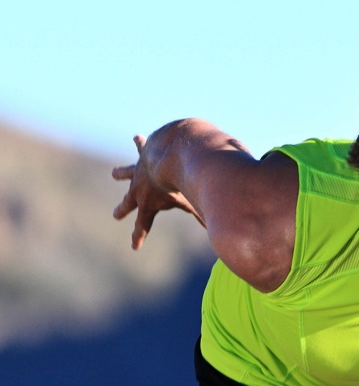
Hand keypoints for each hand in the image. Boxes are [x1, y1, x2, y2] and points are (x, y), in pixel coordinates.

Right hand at [112, 134, 202, 249]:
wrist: (172, 156)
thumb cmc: (182, 182)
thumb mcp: (191, 204)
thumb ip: (201, 218)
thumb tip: (217, 235)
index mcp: (148, 205)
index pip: (142, 226)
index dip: (138, 237)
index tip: (134, 247)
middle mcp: (139, 189)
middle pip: (128, 203)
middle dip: (122, 209)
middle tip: (116, 215)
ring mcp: (139, 172)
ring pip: (127, 174)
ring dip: (121, 173)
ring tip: (114, 173)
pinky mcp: (145, 155)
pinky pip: (142, 148)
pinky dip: (140, 143)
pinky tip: (137, 138)